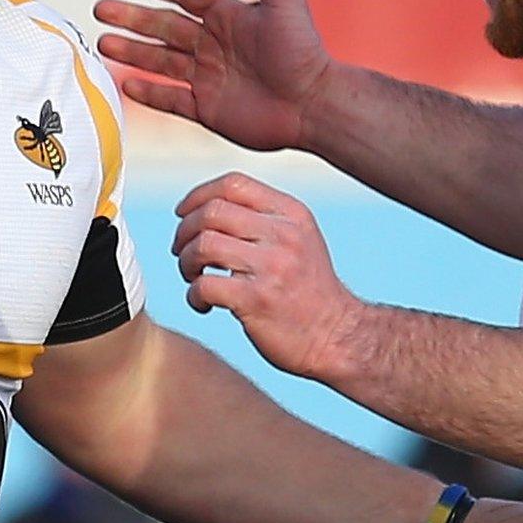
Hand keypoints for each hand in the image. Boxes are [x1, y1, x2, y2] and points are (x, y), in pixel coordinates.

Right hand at [94, 0, 333, 151]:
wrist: (314, 105)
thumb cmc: (303, 51)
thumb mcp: (284, 2)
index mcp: (227, 17)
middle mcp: (213, 46)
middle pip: (163, 27)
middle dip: (131, 18)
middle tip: (100, 10)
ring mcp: (207, 78)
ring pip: (159, 62)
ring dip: (131, 52)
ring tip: (103, 44)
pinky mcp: (208, 109)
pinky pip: (171, 100)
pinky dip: (149, 94)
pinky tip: (125, 84)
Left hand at [171, 173, 360, 379]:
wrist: (340, 338)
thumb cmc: (309, 292)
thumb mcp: (299, 241)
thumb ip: (263, 220)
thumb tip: (205, 207)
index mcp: (292, 214)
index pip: (233, 184)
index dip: (198, 196)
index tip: (182, 214)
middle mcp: (284, 234)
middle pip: (211, 212)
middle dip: (184, 232)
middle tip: (182, 253)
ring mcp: (272, 267)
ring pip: (203, 244)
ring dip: (186, 263)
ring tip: (194, 278)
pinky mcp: (257, 300)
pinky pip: (204, 285)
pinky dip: (193, 296)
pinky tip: (204, 305)